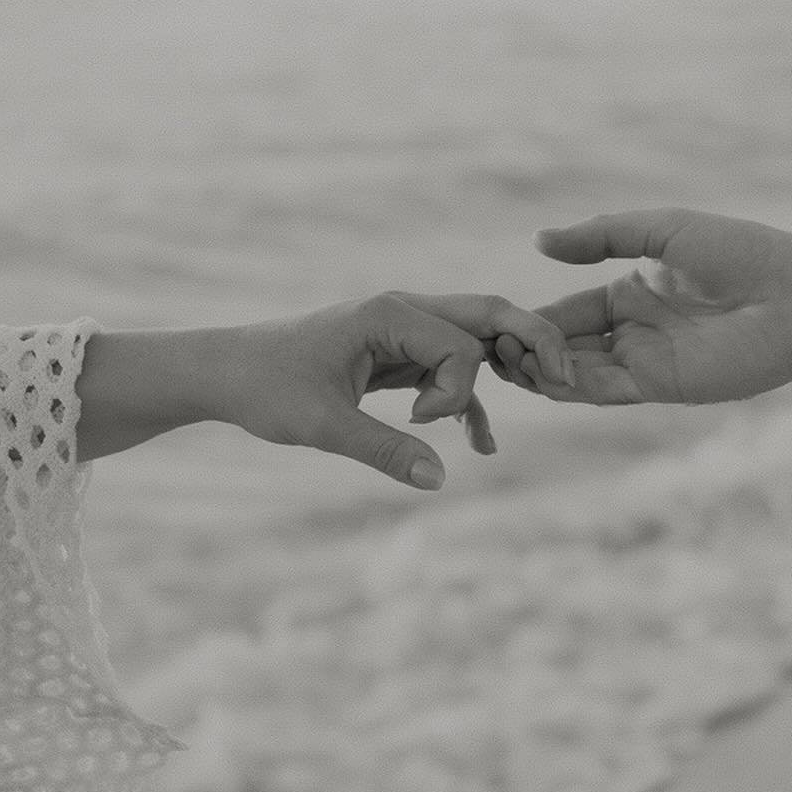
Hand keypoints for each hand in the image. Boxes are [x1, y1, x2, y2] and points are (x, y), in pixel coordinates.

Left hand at [201, 291, 573, 487]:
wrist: (224, 373)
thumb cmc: (266, 388)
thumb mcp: (323, 425)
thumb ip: (384, 450)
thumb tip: (439, 480)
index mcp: (389, 313)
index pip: (462, 343)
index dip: (456, 392)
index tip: (419, 421)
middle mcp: (402, 311)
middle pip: (486, 315)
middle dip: (530, 341)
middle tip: (567, 375)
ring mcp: (400, 330)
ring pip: (472, 341)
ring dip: (501, 374)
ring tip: (535, 406)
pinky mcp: (393, 354)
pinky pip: (447, 369)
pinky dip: (465, 401)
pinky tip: (479, 446)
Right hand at [491, 208, 791, 404]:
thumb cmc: (742, 252)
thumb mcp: (661, 230)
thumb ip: (600, 235)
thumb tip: (538, 241)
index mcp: (632, 293)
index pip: (567, 310)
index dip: (530, 317)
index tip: (489, 320)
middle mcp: (635, 332)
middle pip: (564, 346)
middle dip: (524, 349)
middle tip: (482, 349)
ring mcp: (647, 362)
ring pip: (577, 373)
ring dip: (539, 371)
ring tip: (500, 362)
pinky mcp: (663, 386)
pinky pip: (605, 390)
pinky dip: (570, 387)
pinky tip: (542, 376)